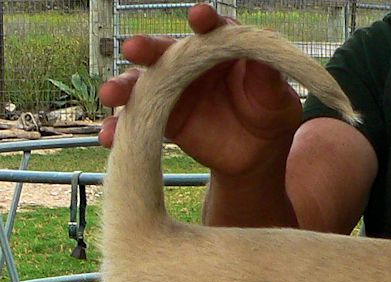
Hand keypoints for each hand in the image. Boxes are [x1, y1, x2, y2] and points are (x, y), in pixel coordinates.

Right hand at [97, 3, 302, 181]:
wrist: (257, 155)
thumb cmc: (270, 116)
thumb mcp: (278, 99)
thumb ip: (269, 79)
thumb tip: (263, 59)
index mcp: (222, 48)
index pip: (212, 28)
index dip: (205, 20)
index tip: (199, 17)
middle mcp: (190, 61)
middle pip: (166, 49)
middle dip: (148, 47)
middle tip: (134, 49)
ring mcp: (172, 87)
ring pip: (142, 82)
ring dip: (123, 86)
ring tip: (111, 95)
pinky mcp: (161, 115)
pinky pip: (137, 119)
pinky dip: (120, 127)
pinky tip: (110, 136)